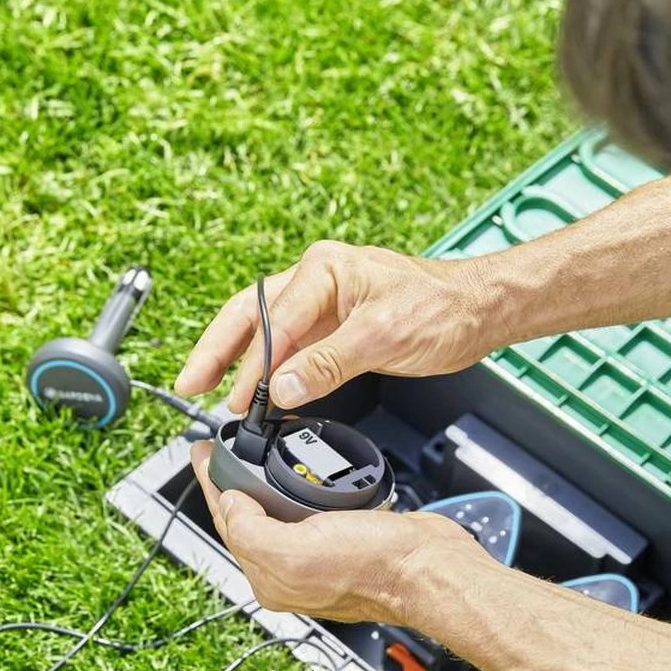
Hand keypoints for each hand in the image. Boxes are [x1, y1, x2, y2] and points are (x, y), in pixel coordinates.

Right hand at [174, 240, 500, 412]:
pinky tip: (259, 392)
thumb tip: (281, 388)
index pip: (273, 322)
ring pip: (266, 331)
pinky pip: (291, 346)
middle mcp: (317, 278)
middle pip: (250, 315)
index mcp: (324, 269)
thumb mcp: (383, 338)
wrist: (479, 311)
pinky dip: (270, 369)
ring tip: (210, 390)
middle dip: (217, 351)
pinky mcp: (334, 324)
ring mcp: (324, 301)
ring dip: (238, 361)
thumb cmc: (442, 309)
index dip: (251, 366)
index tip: (238, 401)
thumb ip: (328, 364)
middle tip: (191, 383)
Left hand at [189, 441, 478, 623]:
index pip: (227, 523)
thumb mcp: (297, 550)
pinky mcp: (345, 539)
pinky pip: (308, 511)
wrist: (430, 566)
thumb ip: (252, 529)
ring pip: (277, 513)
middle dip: (231, 485)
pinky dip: (296, 488)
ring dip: (261, 484)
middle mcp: (292, 572)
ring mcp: (318, 556)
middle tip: (218, 451)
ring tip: (250, 457)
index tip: (203, 453)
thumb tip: (230, 504)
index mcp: (271, 578)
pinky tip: (299, 472)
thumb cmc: (376, 566)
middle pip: (247, 519)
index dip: (212, 484)